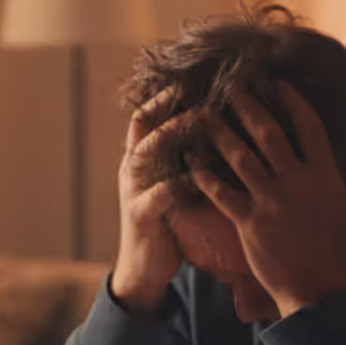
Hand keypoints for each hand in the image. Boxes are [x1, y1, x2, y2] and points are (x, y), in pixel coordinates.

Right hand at [109, 94, 195, 314]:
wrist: (143, 268)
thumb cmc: (165, 221)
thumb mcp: (171, 183)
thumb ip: (181, 158)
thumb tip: (213, 128)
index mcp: (140, 160)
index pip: (146, 117)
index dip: (164, 96)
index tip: (190, 76)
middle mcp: (132, 170)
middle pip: (143, 127)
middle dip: (167, 106)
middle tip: (195, 88)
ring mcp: (133, 192)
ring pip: (144, 155)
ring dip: (169, 134)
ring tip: (194, 119)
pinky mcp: (140, 218)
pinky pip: (154, 197)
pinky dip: (173, 186)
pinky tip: (193, 177)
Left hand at [191, 82, 345, 317]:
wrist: (321, 293)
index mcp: (324, 175)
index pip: (308, 127)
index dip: (293, 102)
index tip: (278, 83)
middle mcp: (295, 182)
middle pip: (269, 134)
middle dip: (249, 107)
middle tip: (232, 87)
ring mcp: (270, 201)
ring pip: (240, 158)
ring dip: (221, 134)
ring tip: (204, 115)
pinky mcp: (250, 223)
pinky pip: (222, 194)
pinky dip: (205, 176)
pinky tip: (190, 161)